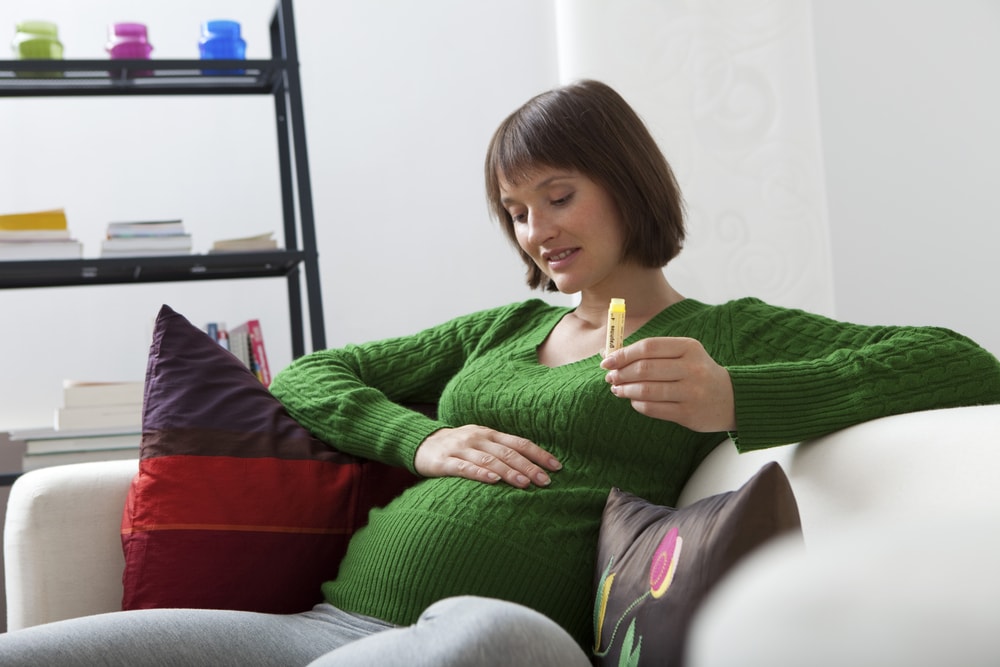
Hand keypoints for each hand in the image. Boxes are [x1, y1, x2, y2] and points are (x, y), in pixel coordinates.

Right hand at [414, 425, 562, 488]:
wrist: (421, 443)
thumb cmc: (457, 447)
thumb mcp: (480, 443)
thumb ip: (501, 450)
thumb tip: (532, 465)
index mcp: (489, 434)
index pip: (519, 442)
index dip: (538, 454)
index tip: (557, 467)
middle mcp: (477, 438)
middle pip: (508, 452)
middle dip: (529, 467)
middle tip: (546, 481)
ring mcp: (460, 449)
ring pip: (490, 460)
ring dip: (509, 472)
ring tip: (526, 484)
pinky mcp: (444, 462)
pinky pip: (464, 468)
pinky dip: (480, 473)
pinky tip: (493, 481)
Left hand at [601, 337, 736, 432]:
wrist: (732, 399)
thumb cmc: (697, 372)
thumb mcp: (681, 355)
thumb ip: (649, 352)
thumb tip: (607, 353)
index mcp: (689, 348)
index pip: (648, 347)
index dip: (623, 354)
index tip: (606, 361)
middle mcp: (692, 368)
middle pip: (645, 368)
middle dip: (621, 373)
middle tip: (610, 377)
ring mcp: (692, 392)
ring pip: (647, 390)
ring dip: (625, 390)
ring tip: (617, 389)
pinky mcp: (689, 414)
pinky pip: (653, 408)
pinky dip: (638, 404)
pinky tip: (634, 400)